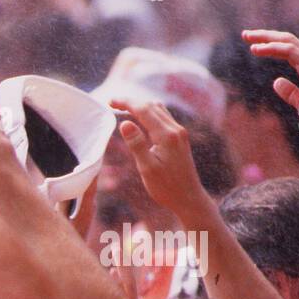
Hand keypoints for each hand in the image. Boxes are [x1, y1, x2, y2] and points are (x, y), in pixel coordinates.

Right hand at [110, 98, 210, 218]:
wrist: (188, 197)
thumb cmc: (166, 187)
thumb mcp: (147, 168)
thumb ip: (136, 144)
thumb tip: (124, 123)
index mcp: (166, 136)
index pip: (144, 110)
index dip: (126, 103)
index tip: (110, 101)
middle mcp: (175, 130)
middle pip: (151, 106)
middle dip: (132, 102)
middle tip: (112, 103)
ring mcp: (179, 133)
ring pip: (159, 110)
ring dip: (141, 106)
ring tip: (123, 109)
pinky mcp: (179, 138)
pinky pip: (163, 118)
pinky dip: (149, 113)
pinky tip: (139, 120)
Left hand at [242, 29, 298, 141]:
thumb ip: (290, 93)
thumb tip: (276, 82)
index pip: (288, 49)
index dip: (271, 44)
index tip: (253, 45)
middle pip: (287, 41)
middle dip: (265, 36)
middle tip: (245, 34)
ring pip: (287, 42)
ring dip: (266, 38)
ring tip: (247, 36)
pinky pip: (290, 51)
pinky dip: (273, 48)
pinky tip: (257, 49)